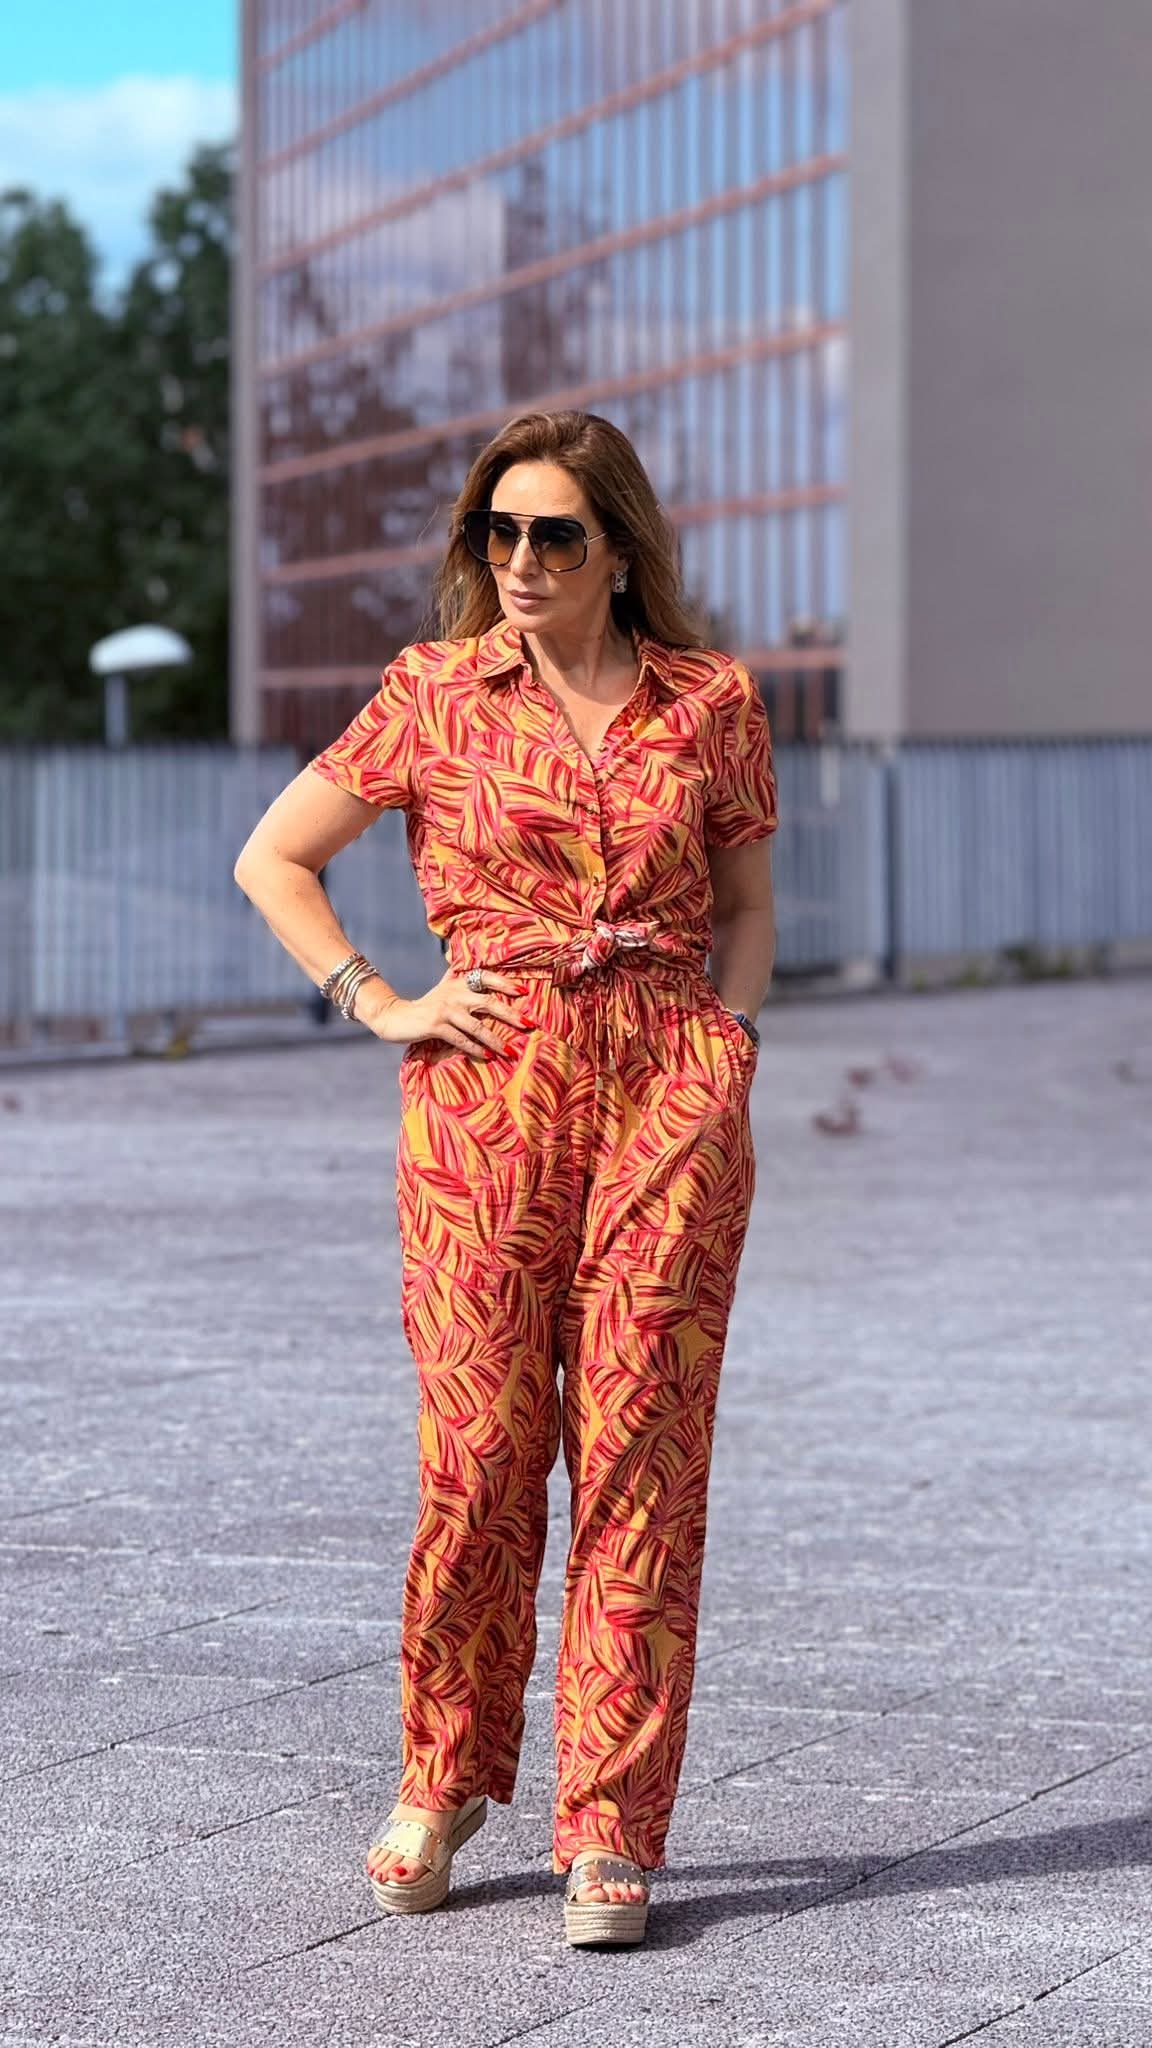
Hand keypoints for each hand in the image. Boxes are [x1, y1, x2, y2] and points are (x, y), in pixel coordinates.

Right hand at [356, 967, 530, 1057]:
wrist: (395, 1016)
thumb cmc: (425, 1005)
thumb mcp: (443, 988)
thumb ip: (456, 976)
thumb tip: (465, 962)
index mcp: (458, 982)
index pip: (486, 977)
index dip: (505, 983)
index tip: (523, 993)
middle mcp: (454, 993)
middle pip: (488, 1002)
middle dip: (510, 1014)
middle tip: (529, 1025)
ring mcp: (445, 1010)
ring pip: (477, 1026)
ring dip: (496, 1040)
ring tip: (511, 1051)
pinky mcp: (436, 1026)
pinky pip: (461, 1039)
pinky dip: (475, 1049)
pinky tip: (487, 1056)